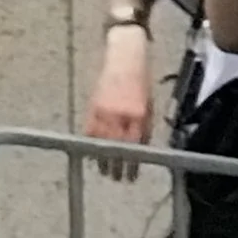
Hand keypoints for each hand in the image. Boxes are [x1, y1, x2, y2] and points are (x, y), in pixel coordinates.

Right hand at [83, 38, 155, 181]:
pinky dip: (90, 142)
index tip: (131, 177)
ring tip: (103, 171)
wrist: (125, 58)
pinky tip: (91, 152)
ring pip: (100, 141)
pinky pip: (89, 129)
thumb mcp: (149, 108)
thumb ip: (143, 129)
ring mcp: (104, 110)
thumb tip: (140, 152)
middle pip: (115, 148)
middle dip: (116, 166)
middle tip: (116, 179)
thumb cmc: (141, 83)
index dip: (131, 165)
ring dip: (101, 158)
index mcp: (137, 117)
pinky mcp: (92, 105)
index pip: (133, 148)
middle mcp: (119, 115)